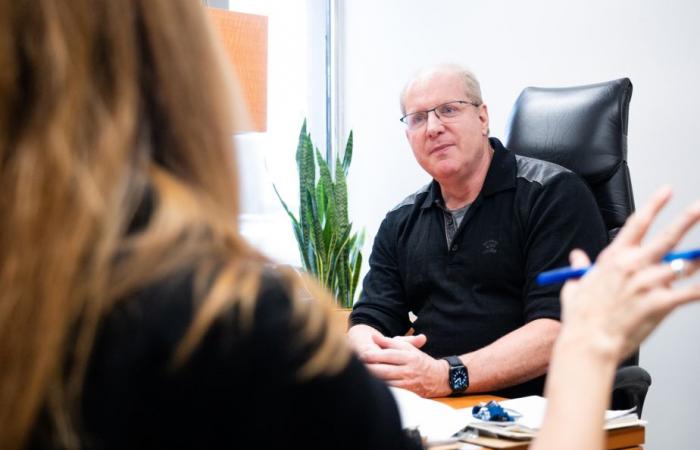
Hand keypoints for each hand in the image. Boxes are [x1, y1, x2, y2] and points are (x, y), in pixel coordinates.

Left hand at [359, 333, 450, 397]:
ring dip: (374, 379)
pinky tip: (373, 385)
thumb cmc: (419, 360)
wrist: (438, 377)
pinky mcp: (408, 393)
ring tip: (361, 375)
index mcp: (409, 356)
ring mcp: (408, 383)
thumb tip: (375, 337)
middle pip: (385, 370)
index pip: (389, 355)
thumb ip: (391, 342)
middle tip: (358, 365)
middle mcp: (408, 370)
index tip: (363, 354)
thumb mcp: (408, 348)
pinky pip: (392, 391)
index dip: (375, 355)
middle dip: (370, 368)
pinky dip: (382, 388)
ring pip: (387, 382)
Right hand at [559, 187, 699, 361]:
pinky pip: (691, 292)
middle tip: (699, 208)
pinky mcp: (660, 303)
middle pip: (667, 237)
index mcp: (613, 259)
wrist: (589, 342)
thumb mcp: (575, 286)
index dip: (654, 205)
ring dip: (697, 259)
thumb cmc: (581, 318)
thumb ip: (580, 268)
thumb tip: (577, 257)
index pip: (637, 224)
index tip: (667, 192)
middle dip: (686, 220)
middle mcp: (633, 266)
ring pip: (683, 264)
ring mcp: (648, 284)